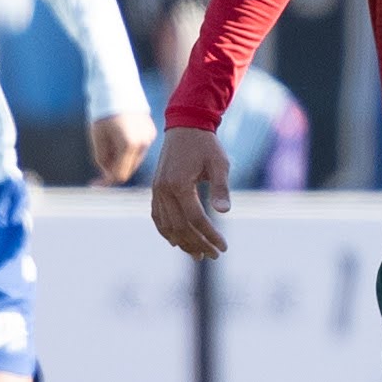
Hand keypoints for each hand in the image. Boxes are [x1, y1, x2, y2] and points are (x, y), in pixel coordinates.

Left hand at [89, 110, 155, 185]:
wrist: (117, 88)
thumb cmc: (103, 113)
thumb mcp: (97, 138)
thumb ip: (102, 159)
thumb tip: (108, 174)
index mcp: (128, 145)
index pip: (119, 174)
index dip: (106, 181)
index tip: (94, 184)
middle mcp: (142, 143)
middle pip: (128, 169)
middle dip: (113, 169)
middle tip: (98, 165)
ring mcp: (149, 137)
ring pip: (134, 160)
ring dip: (121, 159)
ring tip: (108, 145)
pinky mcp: (151, 132)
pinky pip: (139, 149)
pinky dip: (128, 149)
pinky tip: (118, 137)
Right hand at [147, 125, 231, 258]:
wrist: (185, 125)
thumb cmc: (206, 145)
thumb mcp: (219, 164)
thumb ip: (221, 188)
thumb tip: (225, 213)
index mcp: (179, 184)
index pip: (195, 219)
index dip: (210, 236)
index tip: (223, 247)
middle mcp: (164, 190)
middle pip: (180, 227)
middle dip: (198, 244)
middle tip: (214, 255)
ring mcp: (157, 190)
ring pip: (166, 225)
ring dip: (182, 243)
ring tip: (198, 255)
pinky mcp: (156, 189)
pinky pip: (157, 216)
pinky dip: (166, 231)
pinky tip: (176, 242)